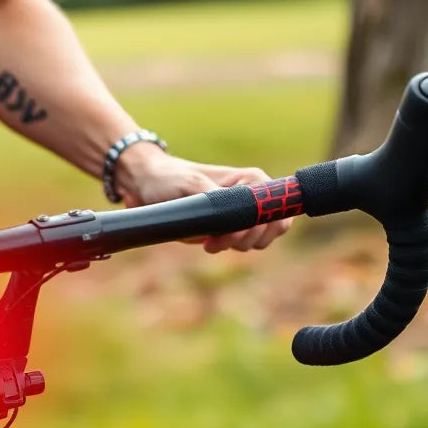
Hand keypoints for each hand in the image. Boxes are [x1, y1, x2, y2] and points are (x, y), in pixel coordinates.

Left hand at [114, 148, 293, 252]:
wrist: (148, 187)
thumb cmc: (169, 179)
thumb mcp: (189, 184)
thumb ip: (215, 198)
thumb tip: (234, 214)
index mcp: (252, 181)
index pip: (279, 209)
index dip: (263, 225)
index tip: (236, 231)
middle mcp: (252, 196)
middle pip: (272, 229)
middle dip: (246, 240)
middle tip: (216, 241)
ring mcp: (242, 213)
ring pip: (258, 240)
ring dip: (236, 246)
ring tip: (210, 242)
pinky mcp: (229, 227)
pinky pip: (243, 244)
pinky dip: (230, 248)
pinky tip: (210, 244)